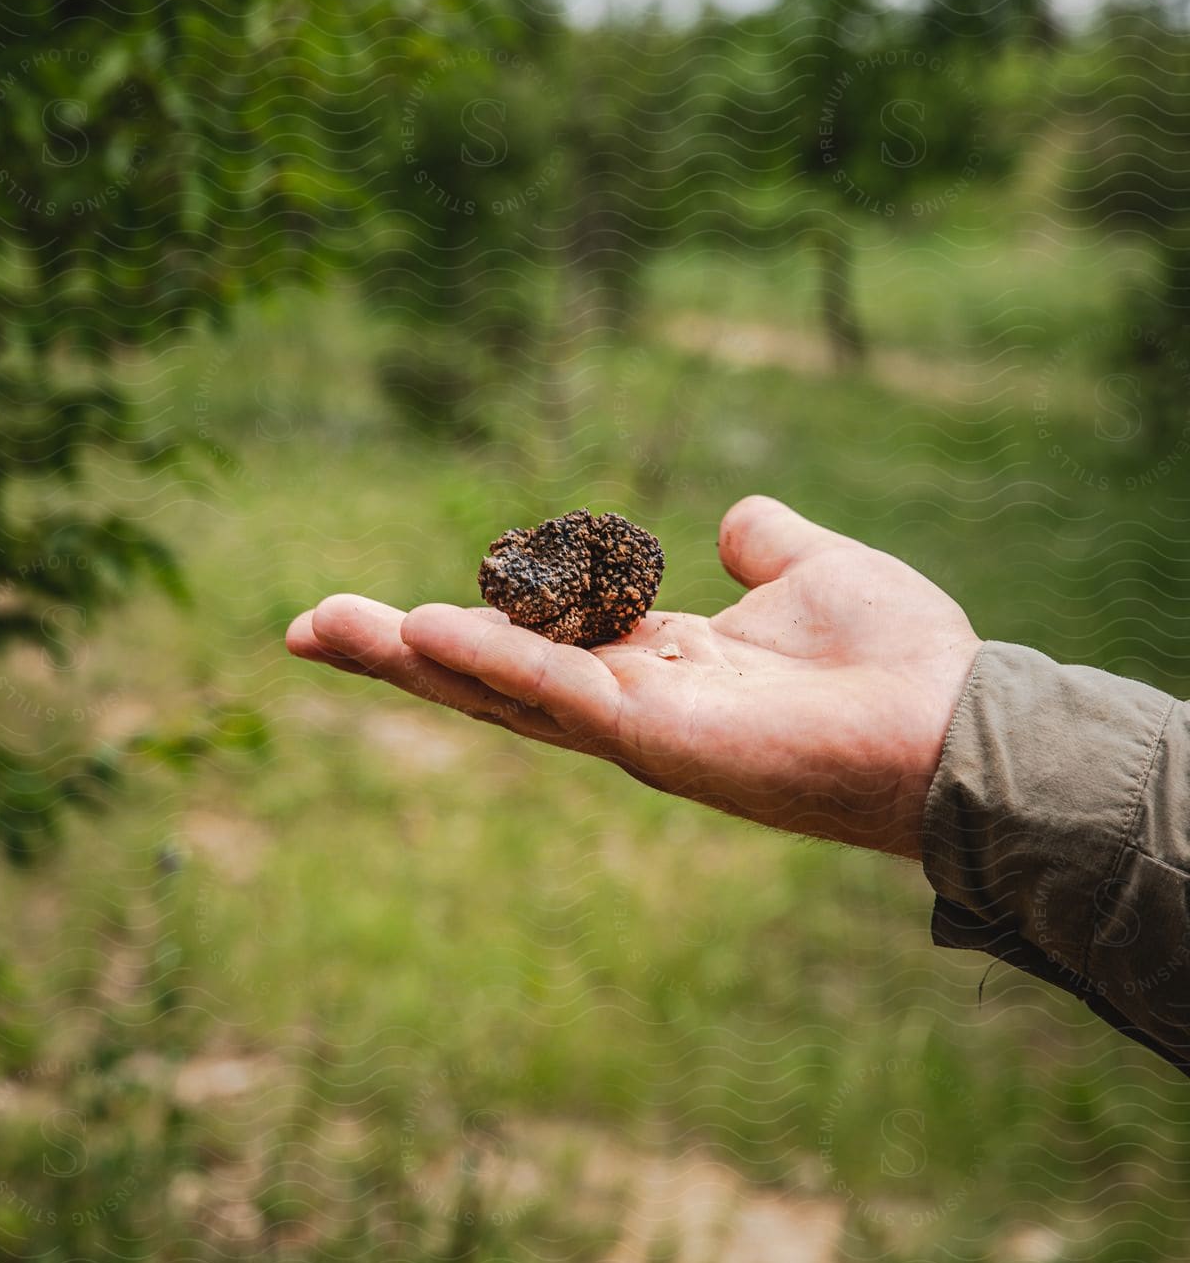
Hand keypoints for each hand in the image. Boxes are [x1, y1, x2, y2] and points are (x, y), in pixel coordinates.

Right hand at [285, 496, 979, 860]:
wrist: (958, 726)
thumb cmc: (901, 661)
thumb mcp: (817, 570)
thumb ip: (766, 545)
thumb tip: (731, 522)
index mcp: (659, 666)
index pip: (538, 642)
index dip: (466, 623)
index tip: (389, 606)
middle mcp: (633, 705)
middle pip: (491, 677)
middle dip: (396, 655)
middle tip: (303, 629)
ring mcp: (639, 730)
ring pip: (502, 691)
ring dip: (411, 659)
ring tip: (322, 628)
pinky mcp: (661, 740)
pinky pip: (561, 695)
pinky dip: (494, 663)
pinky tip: (423, 632)